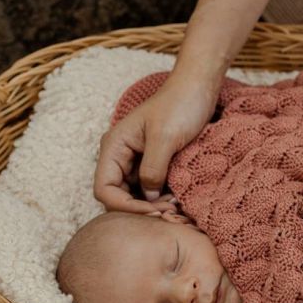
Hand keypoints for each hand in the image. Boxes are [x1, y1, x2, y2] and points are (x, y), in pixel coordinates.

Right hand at [94, 78, 215, 213]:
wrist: (197, 89)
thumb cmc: (180, 105)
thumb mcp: (165, 137)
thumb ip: (153, 169)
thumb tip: (149, 196)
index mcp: (114, 147)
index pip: (105, 189)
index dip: (125, 207)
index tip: (154, 213)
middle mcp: (120, 156)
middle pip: (118, 197)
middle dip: (140, 210)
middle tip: (170, 213)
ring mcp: (135, 161)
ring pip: (135, 196)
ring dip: (152, 206)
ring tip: (176, 208)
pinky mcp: (152, 164)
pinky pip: (149, 189)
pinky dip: (161, 199)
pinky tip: (178, 200)